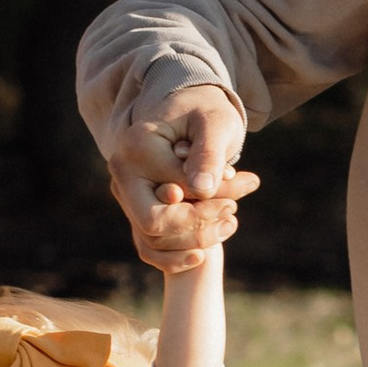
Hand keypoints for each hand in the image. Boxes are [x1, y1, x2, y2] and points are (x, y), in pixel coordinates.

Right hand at [108, 85, 247, 266]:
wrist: (190, 109)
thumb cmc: (206, 112)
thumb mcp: (215, 124)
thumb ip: (208, 154)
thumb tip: (201, 190)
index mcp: (136, 148)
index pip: (172, 196)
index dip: (210, 202)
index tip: (245, 186)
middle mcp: (122, 174)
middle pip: (152, 225)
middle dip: (198, 228)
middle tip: (232, 215)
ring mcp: (126, 194)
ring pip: (151, 241)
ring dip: (193, 242)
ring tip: (230, 223)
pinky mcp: (135, 208)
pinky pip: (147, 247)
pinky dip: (174, 258)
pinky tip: (203, 254)